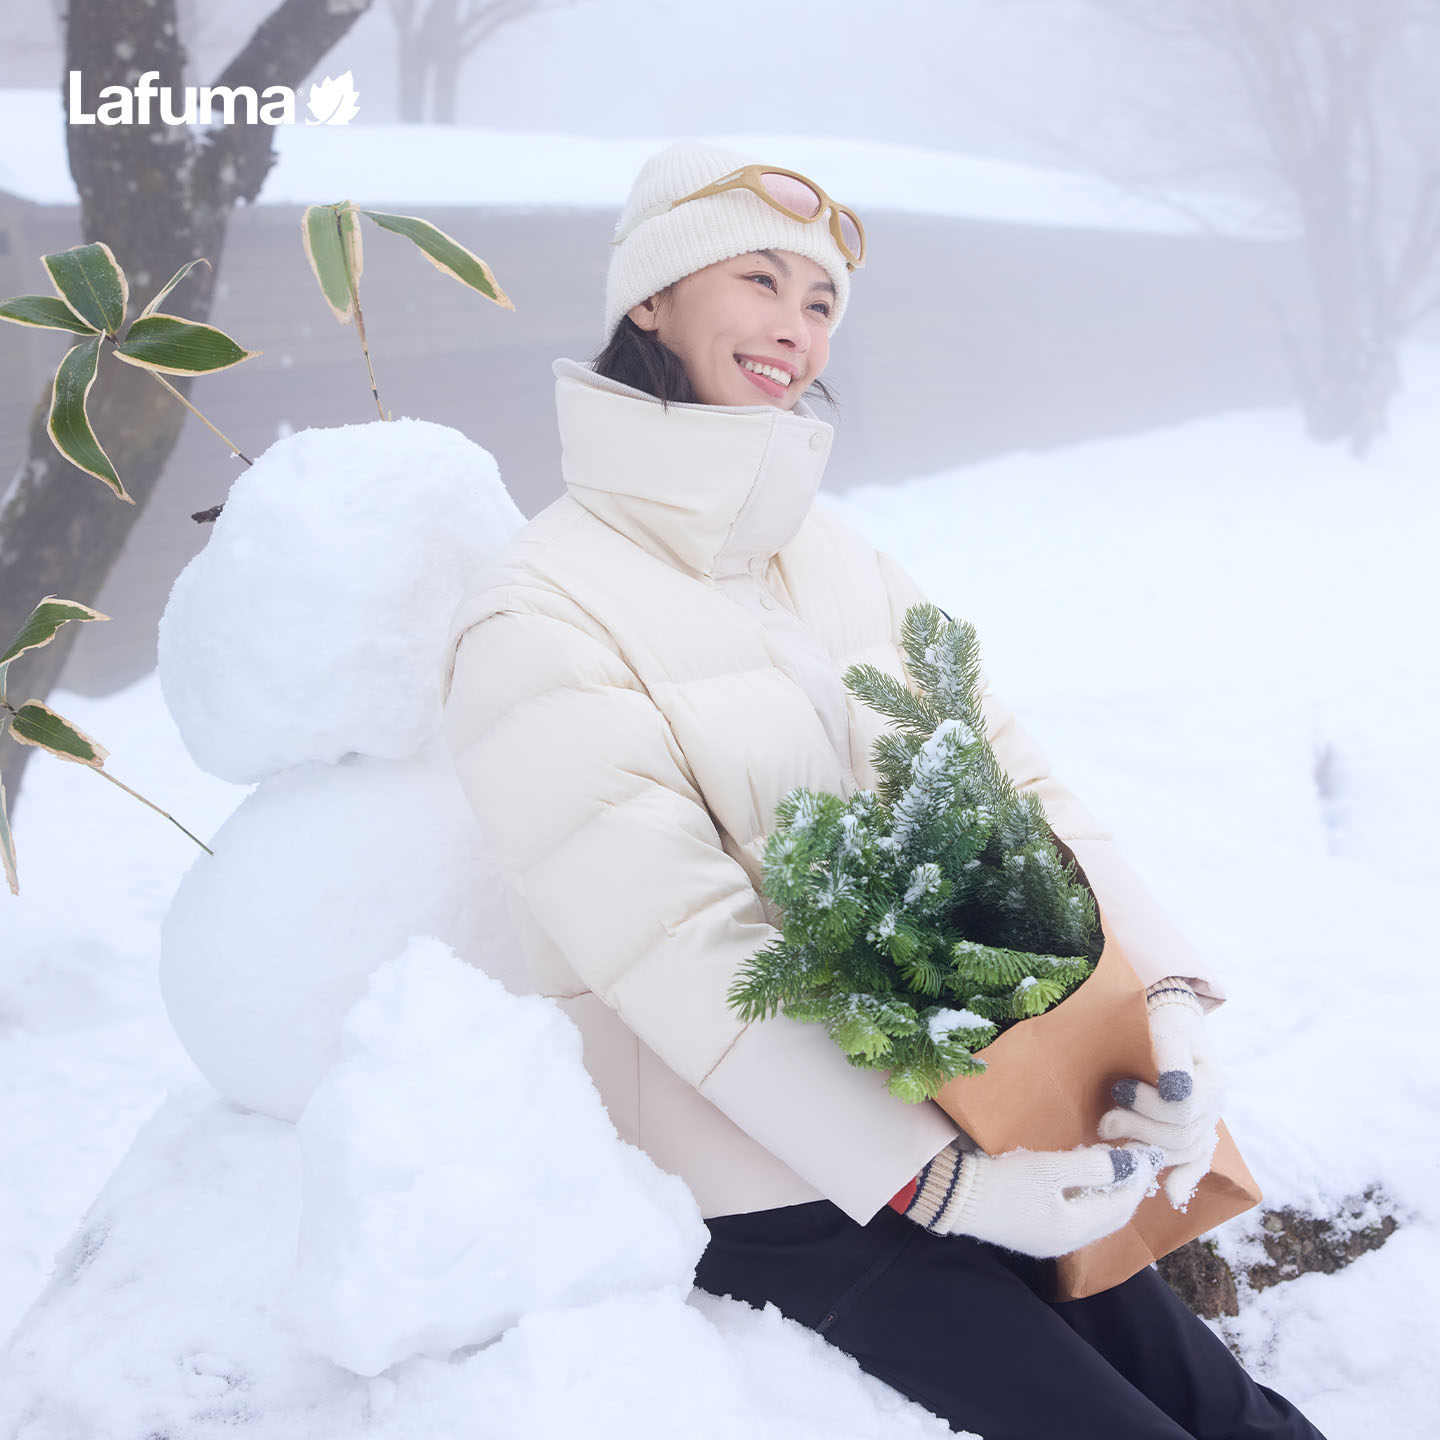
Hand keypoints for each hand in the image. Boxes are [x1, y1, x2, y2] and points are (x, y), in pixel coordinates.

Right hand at [904, 1141, 1163, 1257]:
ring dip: (1108, 1194)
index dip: (1138, 1178)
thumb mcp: (1052, 1169)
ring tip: (1113, 1165)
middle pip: (1111, 1216)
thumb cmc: (1005, 1181)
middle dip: (1128, 1189)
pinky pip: (1075, 1218)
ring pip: (1094, 1218)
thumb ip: (1095, 1166)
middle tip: (1138, 1160)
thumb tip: (1134, 1165)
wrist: (956, 1198)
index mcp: (1076, 1229)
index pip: (1121, 1204)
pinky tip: (1081, 1180)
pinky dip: (1087, 1199)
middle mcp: (1068, 1242)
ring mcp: (1050, 1241)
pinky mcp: (1034, 1234)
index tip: (1150, 1152)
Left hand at [1099, 978, 1222, 1210]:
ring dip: (1145, 1147)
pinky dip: (1184, 1179)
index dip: (1147, 1104)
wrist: (1171, 1023)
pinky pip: (1196, 1163)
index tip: (1121, 1088)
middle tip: (1107, 1119)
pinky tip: (1170, 1195)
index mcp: (1210, 1081)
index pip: (1181, 1109)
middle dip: (1138, 1128)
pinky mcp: (1195, 1134)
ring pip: (1182, 1152)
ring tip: (1114, 1132)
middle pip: (1180, 1135)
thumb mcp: (1167, 1030)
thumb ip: (1170, 1057)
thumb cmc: (1163, 1023)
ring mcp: (1206, 1123)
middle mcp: (1214, 1107)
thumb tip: (1174, 1089)